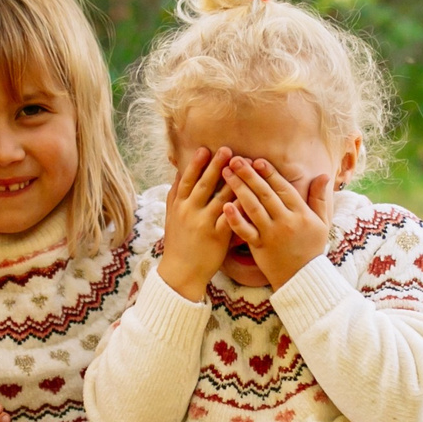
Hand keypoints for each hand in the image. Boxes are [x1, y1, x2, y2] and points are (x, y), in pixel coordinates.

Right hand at [158, 146, 235, 301]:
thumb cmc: (178, 243)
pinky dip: (240, 207)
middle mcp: (190, 212)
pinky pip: (231, 218)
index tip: (205, 149)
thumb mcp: (171, 216)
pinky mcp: (217, 237)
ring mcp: (203, 224)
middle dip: (216, 166)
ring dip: (233, 182)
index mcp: (179, 206)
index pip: (187, 180)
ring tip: (244, 168)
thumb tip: (178, 171)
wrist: (180, 272)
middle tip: (228, 150)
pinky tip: (251, 196)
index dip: (196, 164)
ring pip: (220, 199)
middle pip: (204, 185)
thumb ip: (175, 194)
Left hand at [223, 159, 330, 286]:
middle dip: (249, 175)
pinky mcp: (259, 247)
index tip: (257, 160)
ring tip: (226, 174)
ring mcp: (271, 235)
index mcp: (301, 214)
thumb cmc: (311, 248)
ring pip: (253, 207)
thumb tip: (323, 175)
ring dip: (239, 188)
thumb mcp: (322, 223)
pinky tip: (225, 206)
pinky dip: (235, 219)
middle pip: (265, 194)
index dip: (270, 173)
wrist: (302, 278)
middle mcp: (286, 222)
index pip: (283, 188)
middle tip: (235, 160)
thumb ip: (320, 198)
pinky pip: (246, 231)